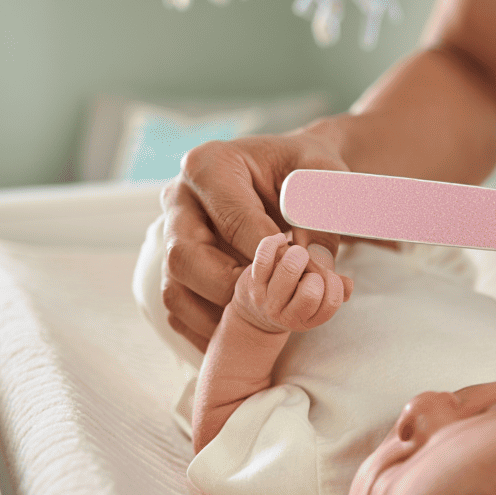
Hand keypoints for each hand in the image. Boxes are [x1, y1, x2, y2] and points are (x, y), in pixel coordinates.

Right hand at [160, 129, 349, 350]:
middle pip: (183, 257)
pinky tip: (248, 330)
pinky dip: (209, 329)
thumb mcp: (324, 177)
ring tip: (265, 319)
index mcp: (210, 164)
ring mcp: (171, 235)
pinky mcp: (176, 266)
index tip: (299, 275)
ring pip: (174, 288)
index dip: (266, 255)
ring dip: (218, 316)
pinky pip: (179, 309)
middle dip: (233, 289)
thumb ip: (322, 216)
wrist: (292, 178)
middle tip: (276, 301)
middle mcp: (179, 199)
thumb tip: (316, 268)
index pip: (230, 218)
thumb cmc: (305, 173)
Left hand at [232, 233, 350, 333]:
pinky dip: (275, 243)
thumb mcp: (314, 303)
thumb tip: (348, 286)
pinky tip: (281, 240)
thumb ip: (334, 291)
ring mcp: (267, 300)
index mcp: (307, 319)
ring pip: (289, 269)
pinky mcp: (252, 283)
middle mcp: (286, 315)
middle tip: (309, 266)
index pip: (331, 302)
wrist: (253, 315)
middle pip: (311, 291)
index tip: (325, 278)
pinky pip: (264, 257)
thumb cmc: (292, 300)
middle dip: (315, 270)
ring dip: (297, 255)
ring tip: (297, 254)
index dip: (334, 284)